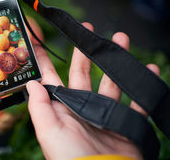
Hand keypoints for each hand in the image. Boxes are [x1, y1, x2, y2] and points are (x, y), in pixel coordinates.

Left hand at [27, 22, 159, 159]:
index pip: (50, 77)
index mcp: (60, 108)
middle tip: (88, 30)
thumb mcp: (48, 132)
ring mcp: (103, 114)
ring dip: (115, 61)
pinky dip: (142, 87)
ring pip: (110, 81)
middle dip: (84, 51)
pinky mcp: (124, 123)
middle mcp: (80, 107)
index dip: (44, 58)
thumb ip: (39, 107)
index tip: (42, 38)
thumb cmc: (71, 159)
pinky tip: (147, 71)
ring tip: (121, 40)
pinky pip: (136, 102)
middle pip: (81, 72)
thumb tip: (31, 83)